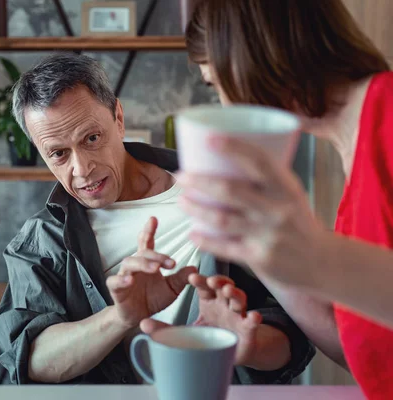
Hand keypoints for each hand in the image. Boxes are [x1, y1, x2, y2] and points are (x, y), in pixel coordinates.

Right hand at [107, 217, 196, 328]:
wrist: (139, 318)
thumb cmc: (153, 299)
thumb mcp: (172, 289)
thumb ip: (181, 278)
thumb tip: (194, 267)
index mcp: (147, 262)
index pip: (146, 242)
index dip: (148, 230)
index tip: (153, 219)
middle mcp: (134, 266)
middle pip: (141, 252)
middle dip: (156, 255)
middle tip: (170, 263)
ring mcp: (124, 276)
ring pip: (129, 263)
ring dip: (142, 264)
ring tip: (154, 269)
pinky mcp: (116, 290)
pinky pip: (114, 281)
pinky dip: (121, 279)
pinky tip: (129, 280)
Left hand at [141, 274, 261, 366]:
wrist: (232, 352)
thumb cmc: (209, 336)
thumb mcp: (185, 332)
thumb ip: (165, 328)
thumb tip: (143, 324)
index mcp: (209, 299)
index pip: (204, 285)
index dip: (200, 281)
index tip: (192, 277)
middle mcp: (224, 303)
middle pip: (222, 287)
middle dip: (218, 282)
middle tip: (212, 281)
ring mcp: (237, 314)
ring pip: (239, 299)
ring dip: (235, 294)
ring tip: (228, 292)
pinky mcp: (248, 329)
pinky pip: (252, 323)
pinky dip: (254, 319)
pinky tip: (253, 317)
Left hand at [176, 136, 326, 287]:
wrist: (322, 262)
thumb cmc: (298, 222)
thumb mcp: (291, 194)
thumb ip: (264, 179)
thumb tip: (225, 157)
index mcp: (286, 188)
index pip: (260, 161)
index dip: (234, 147)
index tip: (209, 138)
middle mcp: (278, 209)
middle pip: (231, 191)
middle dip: (199, 181)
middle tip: (180, 175)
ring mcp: (268, 235)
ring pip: (222, 219)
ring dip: (196, 209)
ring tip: (181, 201)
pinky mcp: (259, 258)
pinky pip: (225, 248)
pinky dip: (205, 241)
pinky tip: (192, 233)